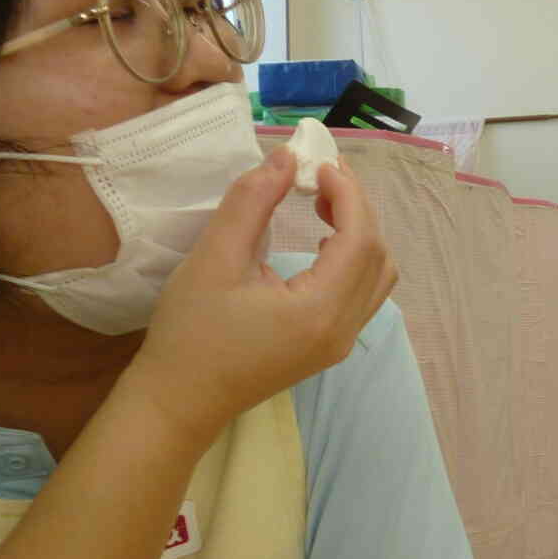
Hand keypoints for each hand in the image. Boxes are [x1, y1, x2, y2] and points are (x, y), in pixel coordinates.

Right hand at [126, 149, 398, 444]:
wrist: (179, 400)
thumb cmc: (190, 332)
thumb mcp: (214, 258)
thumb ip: (252, 202)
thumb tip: (288, 157)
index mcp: (320, 310)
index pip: (360, 239)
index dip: (348, 193)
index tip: (319, 162)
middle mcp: (343, 329)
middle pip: (376, 254)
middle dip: (356, 207)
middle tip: (319, 174)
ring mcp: (340, 342)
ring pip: (378, 276)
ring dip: (360, 232)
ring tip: (320, 202)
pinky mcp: (330, 347)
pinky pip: (363, 294)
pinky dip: (354, 258)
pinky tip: (321, 240)